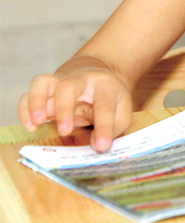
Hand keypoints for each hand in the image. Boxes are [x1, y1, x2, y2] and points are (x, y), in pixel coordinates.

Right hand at [18, 63, 132, 152]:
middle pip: (68, 86)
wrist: (95, 76)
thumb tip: (97, 146)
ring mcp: (59, 82)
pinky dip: (25, 109)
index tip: (102, 146)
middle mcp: (79, 79)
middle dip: (64, 108)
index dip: (104, 126)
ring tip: (38, 122)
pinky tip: (31, 126)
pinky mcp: (44, 91)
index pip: (104, 103)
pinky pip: (28, 94)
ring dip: (37, 101)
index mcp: (104, 85)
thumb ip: (113, 128)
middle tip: (64, 131)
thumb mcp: (121, 111)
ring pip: (42, 82)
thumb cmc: (109, 98)